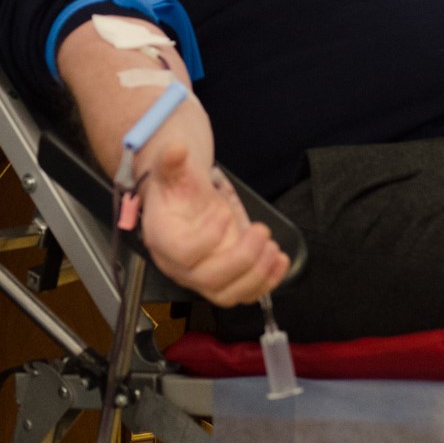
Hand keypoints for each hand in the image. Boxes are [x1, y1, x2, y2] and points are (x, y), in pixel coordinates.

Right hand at [138, 141, 289, 305]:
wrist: (184, 204)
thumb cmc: (177, 190)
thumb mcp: (173, 170)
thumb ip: (173, 160)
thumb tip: (177, 148)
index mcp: (163, 239)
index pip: (183, 253)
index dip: (207, 239)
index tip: (225, 214)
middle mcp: (179, 266)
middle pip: (209, 279)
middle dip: (242, 259)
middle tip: (261, 231)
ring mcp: (202, 278)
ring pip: (229, 294)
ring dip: (258, 274)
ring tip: (273, 246)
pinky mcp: (223, 283)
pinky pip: (245, 294)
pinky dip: (267, 281)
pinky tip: (280, 259)